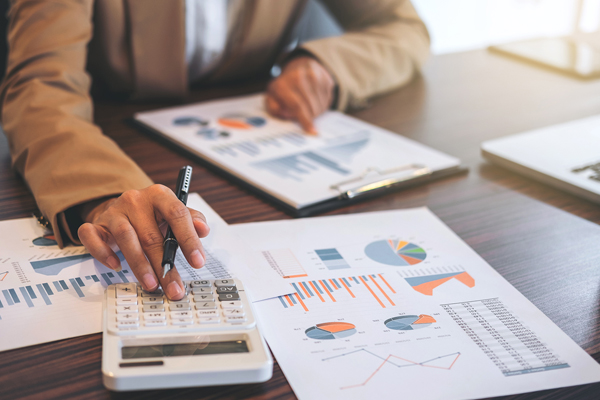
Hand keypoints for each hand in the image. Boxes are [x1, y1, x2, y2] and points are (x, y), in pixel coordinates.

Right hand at [77, 184, 209, 299]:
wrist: (122, 208)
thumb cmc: (153, 215)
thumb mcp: (174, 213)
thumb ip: (192, 219)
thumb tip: (203, 229)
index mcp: (159, 195)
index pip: (177, 214)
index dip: (189, 239)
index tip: (198, 262)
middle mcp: (135, 201)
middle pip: (152, 235)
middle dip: (165, 266)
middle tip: (174, 287)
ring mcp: (113, 212)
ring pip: (126, 238)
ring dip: (139, 265)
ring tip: (151, 285)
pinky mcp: (96, 224)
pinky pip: (93, 237)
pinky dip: (103, 252)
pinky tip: (116, 266)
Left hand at [266, 56, 335, 134]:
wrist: (298, 66)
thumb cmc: (284, 87)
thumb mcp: (272, 98)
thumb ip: (274, 109)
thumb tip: (286, 114)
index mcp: (283, 84)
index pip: (297, 105)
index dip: (305, 120)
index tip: (312, 131)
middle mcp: (299, 77)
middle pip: (311, 107)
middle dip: (310, 117)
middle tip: (305, 117)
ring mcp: (315, 76)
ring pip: (321, 105)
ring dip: (316, 111)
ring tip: (308, 106)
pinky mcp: (326, 78)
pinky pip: (328, 100)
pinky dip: (322, 104)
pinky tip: (315, 99)